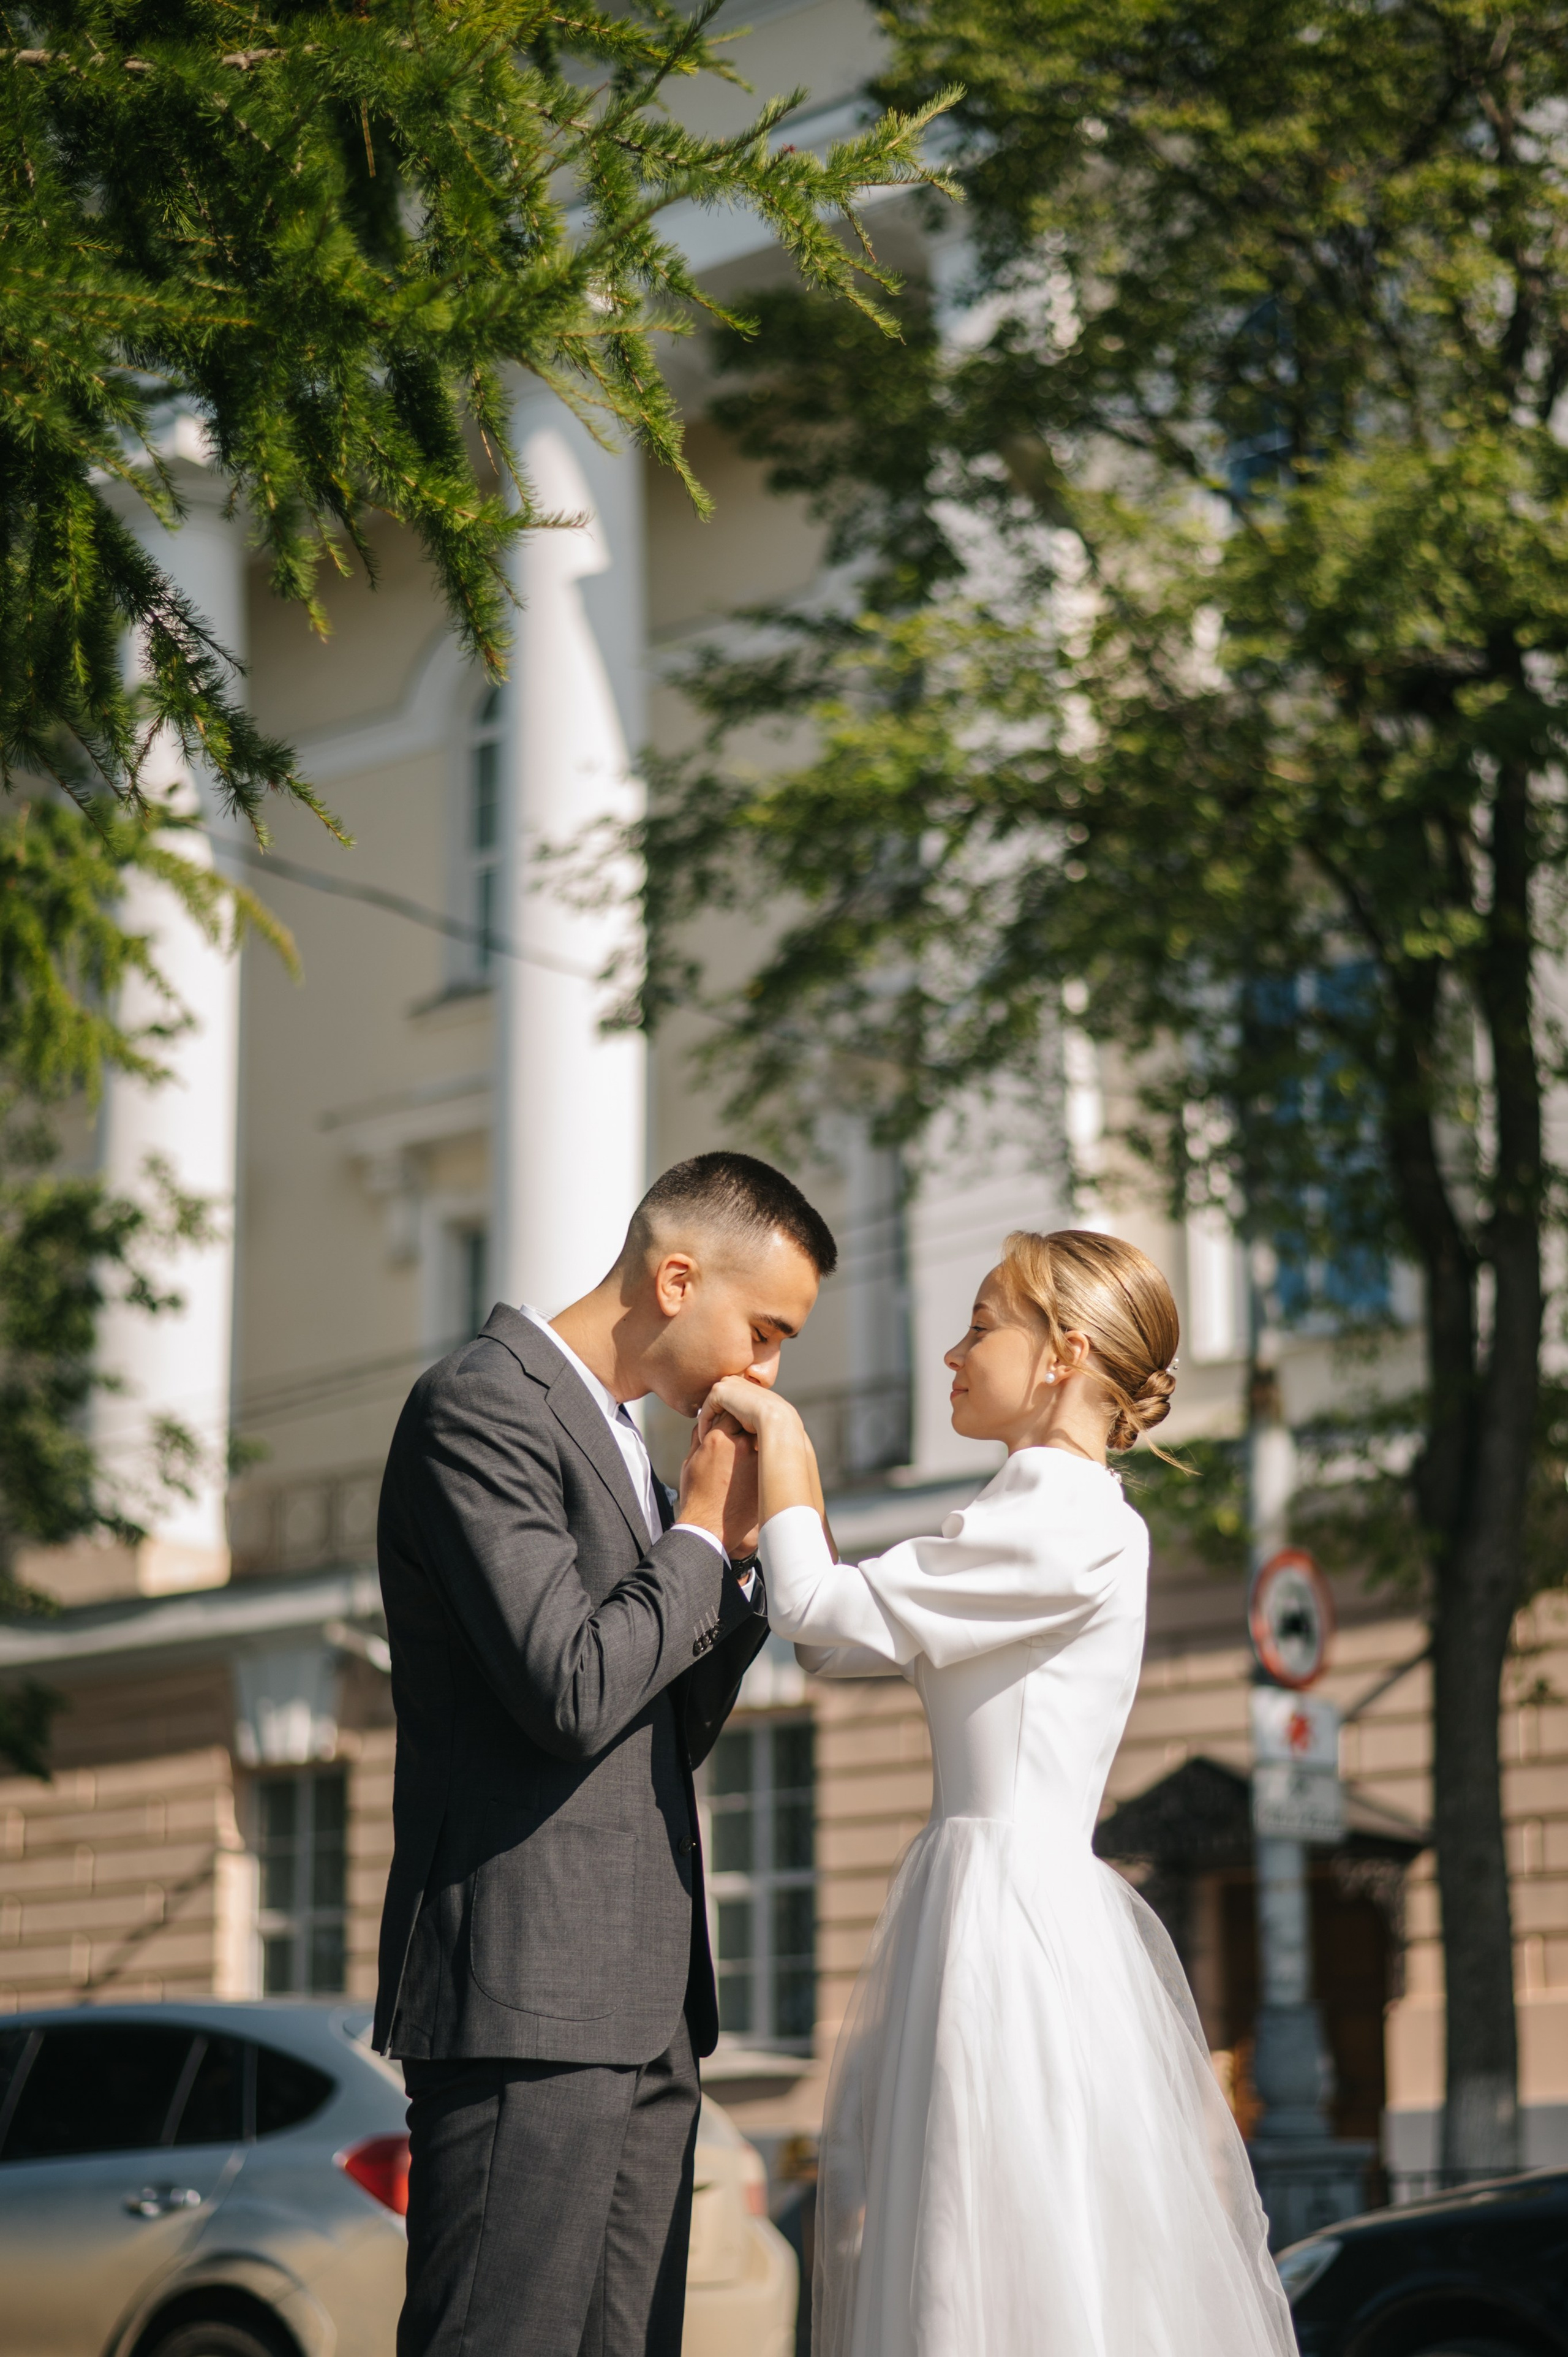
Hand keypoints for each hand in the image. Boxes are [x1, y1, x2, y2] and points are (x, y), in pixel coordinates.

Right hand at [677, 1412, 754, 1542]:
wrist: (709, 1527)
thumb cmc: (696, 1494)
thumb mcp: (690, 1461)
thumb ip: (699, 1436)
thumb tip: (707, 1420)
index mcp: (718, 1438)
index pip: (732, 1411)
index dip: (731, 1415)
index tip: (731, 1422)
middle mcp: (740, 1445)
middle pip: (750, 1421)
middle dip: (747, 1423)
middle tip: (745, 1430)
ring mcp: (757, 1461)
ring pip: (763, 1438)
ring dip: (758, 1439)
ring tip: (751, 1448)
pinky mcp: (766, 1475)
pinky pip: (770, 1457)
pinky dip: (766, 1457)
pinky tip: (761, 1464)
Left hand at [696, 1374, 801, 1445]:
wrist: (775, 1418)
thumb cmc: (772, 1423)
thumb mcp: (757, 1417)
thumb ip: (746, 1417)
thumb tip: (743, 1430)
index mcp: (744, 1384)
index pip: (727, 1402)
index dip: (721, 1420)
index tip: (719, 1436)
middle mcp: (734, 1380)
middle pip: (717, 1405)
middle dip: (712, 1422)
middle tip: (708, 1440)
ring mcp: (726, 1384)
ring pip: (710, 1409)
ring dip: (707, 1425)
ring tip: (706, 1443)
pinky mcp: (718, 1391)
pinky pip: (706, 1412)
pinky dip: (704, 1427)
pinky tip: (705, 1441)